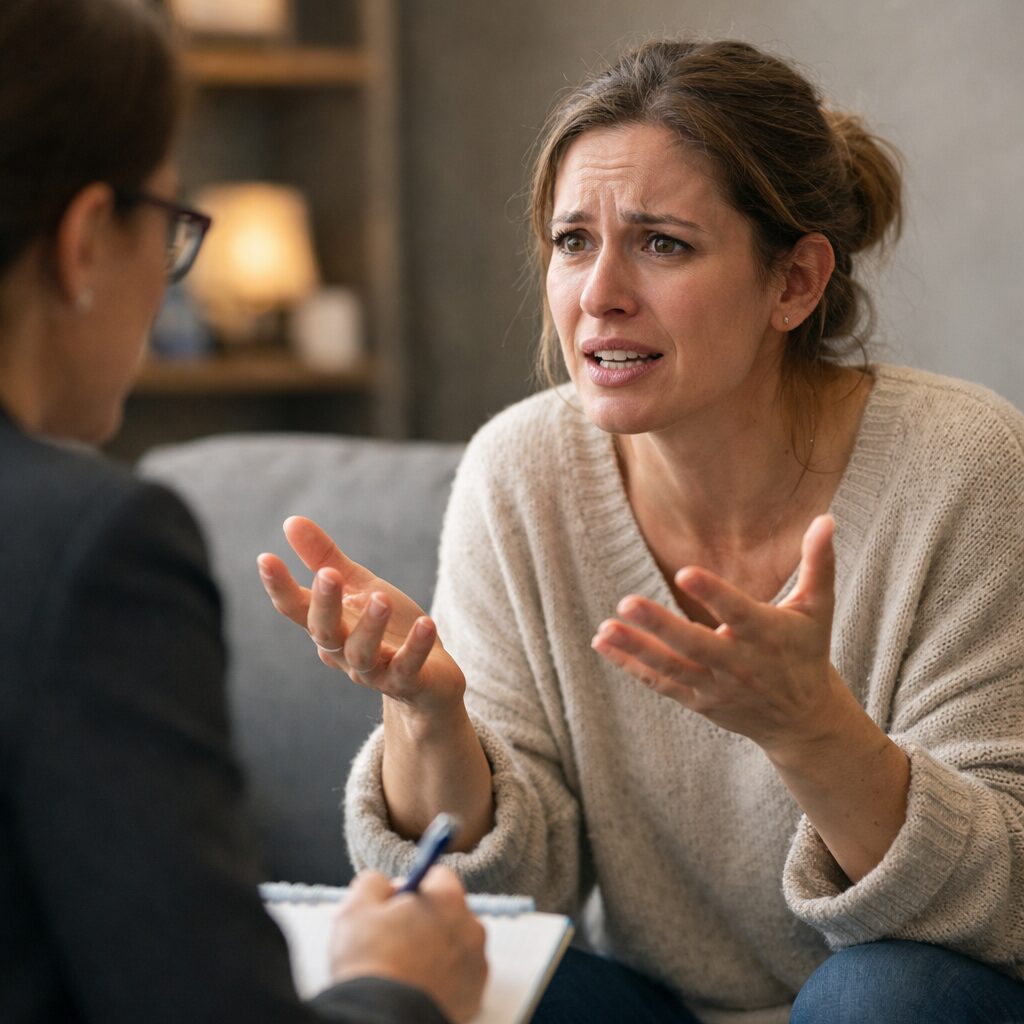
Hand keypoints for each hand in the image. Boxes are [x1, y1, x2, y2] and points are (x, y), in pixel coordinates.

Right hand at [257, 516, 465, 715]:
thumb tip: (290, 521)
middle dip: (324, 604)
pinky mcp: (407, 683)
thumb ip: (325, 559)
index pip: (295, 609)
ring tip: (381, 598)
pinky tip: (426, 623)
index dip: (279, 586)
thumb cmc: (388, 627)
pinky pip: (407, 668)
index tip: (266, 558)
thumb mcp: (359, 587)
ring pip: (362, 654)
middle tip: (329, 574)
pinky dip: (416, 647)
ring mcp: (375, 671)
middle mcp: (343, 652)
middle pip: (324, 632)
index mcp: (329, 626)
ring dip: (370, 626)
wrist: (429, 679)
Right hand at [329, 868, 487, 1022]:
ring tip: (406, 967)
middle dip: (426, 919)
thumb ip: (374, 881)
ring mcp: (477, 964)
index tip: (394, 907)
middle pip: (449, 911)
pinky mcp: (475, 995)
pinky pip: (460, 975)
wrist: (383, 1019)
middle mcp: (472, 927)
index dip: (412, 888)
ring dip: (436, 948)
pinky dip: (444, 977)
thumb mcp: (357, 907)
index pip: (438, 876)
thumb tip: (385, 883)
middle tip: (395, 940)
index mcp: (448, 899)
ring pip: (456, 943)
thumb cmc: (371, 962)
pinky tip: (418, 985)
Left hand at [591, 515, 854, 758]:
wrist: (802, 720)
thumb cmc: (807, 652)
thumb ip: (818, 563)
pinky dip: (631, 665)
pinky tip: (602, 642)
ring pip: (671, 667)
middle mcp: (740, 664)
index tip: (684, 572)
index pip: (738, 613)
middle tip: (626, 601)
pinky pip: (660, 682)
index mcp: (768, 635)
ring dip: (635, 648)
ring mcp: (716, 686)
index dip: (713, 594)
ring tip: (604, 629)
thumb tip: (826, 518)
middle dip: (660, 625)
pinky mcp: (698, 700)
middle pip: (695, 644)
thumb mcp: (818, 609)